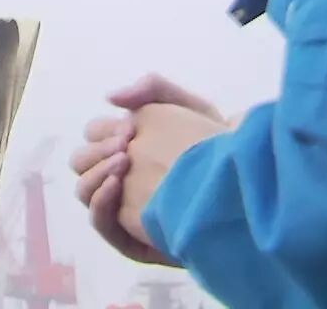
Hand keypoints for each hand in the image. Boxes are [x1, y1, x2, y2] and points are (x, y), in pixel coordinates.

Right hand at [73, 73, 225, 266]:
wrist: (245, 183)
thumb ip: (153, 89)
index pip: (92, 136)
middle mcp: (117, 176)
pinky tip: (116, 186)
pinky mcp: (132, 237)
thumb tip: (110, 97)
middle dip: (96, 152)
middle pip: (81, 163)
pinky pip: (102, 223)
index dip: (102, 132)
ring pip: (84, 191)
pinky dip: (99, 202)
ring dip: (94, 174)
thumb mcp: (189, 107)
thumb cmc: (218, 147)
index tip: (129, 129)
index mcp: (125, 147)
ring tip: (123, 163)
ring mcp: (122, 208)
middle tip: (125, 146)